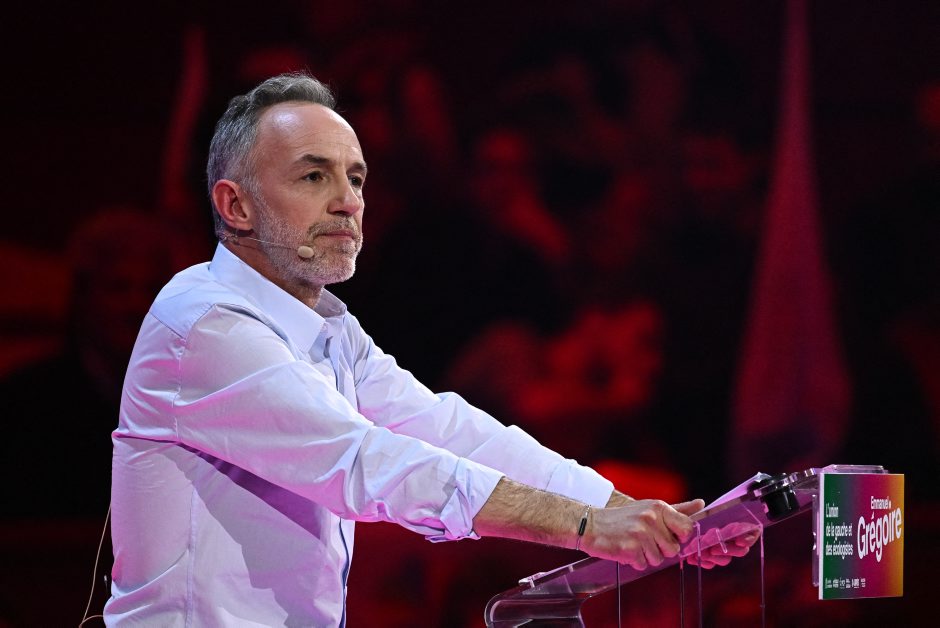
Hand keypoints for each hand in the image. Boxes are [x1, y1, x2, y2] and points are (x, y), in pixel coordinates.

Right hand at [582, 499, 698, 569]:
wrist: (590, 524)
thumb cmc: (623, 518)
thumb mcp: (650, 508)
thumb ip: (677, 509)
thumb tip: (702, 503)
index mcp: (658, 507)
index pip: (687, 528)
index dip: (680, 537)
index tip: (668, 536)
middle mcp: (650, 519)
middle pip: (673, 549)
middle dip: (661, 549)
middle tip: (645, 540)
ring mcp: (639, 534)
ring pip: (658, 560)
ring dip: (646, 556)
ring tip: (633, 544)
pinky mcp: (629, 549)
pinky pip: (643, 565)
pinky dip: (634, 562)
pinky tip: (625, 549)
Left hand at [673, 500, 760, 568]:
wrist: (655, 530)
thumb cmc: (668, 518)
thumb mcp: (676, 512)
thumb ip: (689, 509)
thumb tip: (700, 503)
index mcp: (723, 522)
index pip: (747, 530)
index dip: (749, 537)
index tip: (740, 540)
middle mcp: (723, 535)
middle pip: (739, 547)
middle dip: (730, 550)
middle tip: (714, 549)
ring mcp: (716, 547)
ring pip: (726, 557)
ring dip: (717, 557)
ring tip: (704, 553)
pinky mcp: (706, 557)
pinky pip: (713, 562)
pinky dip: (706, 562)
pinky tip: (696, 559)